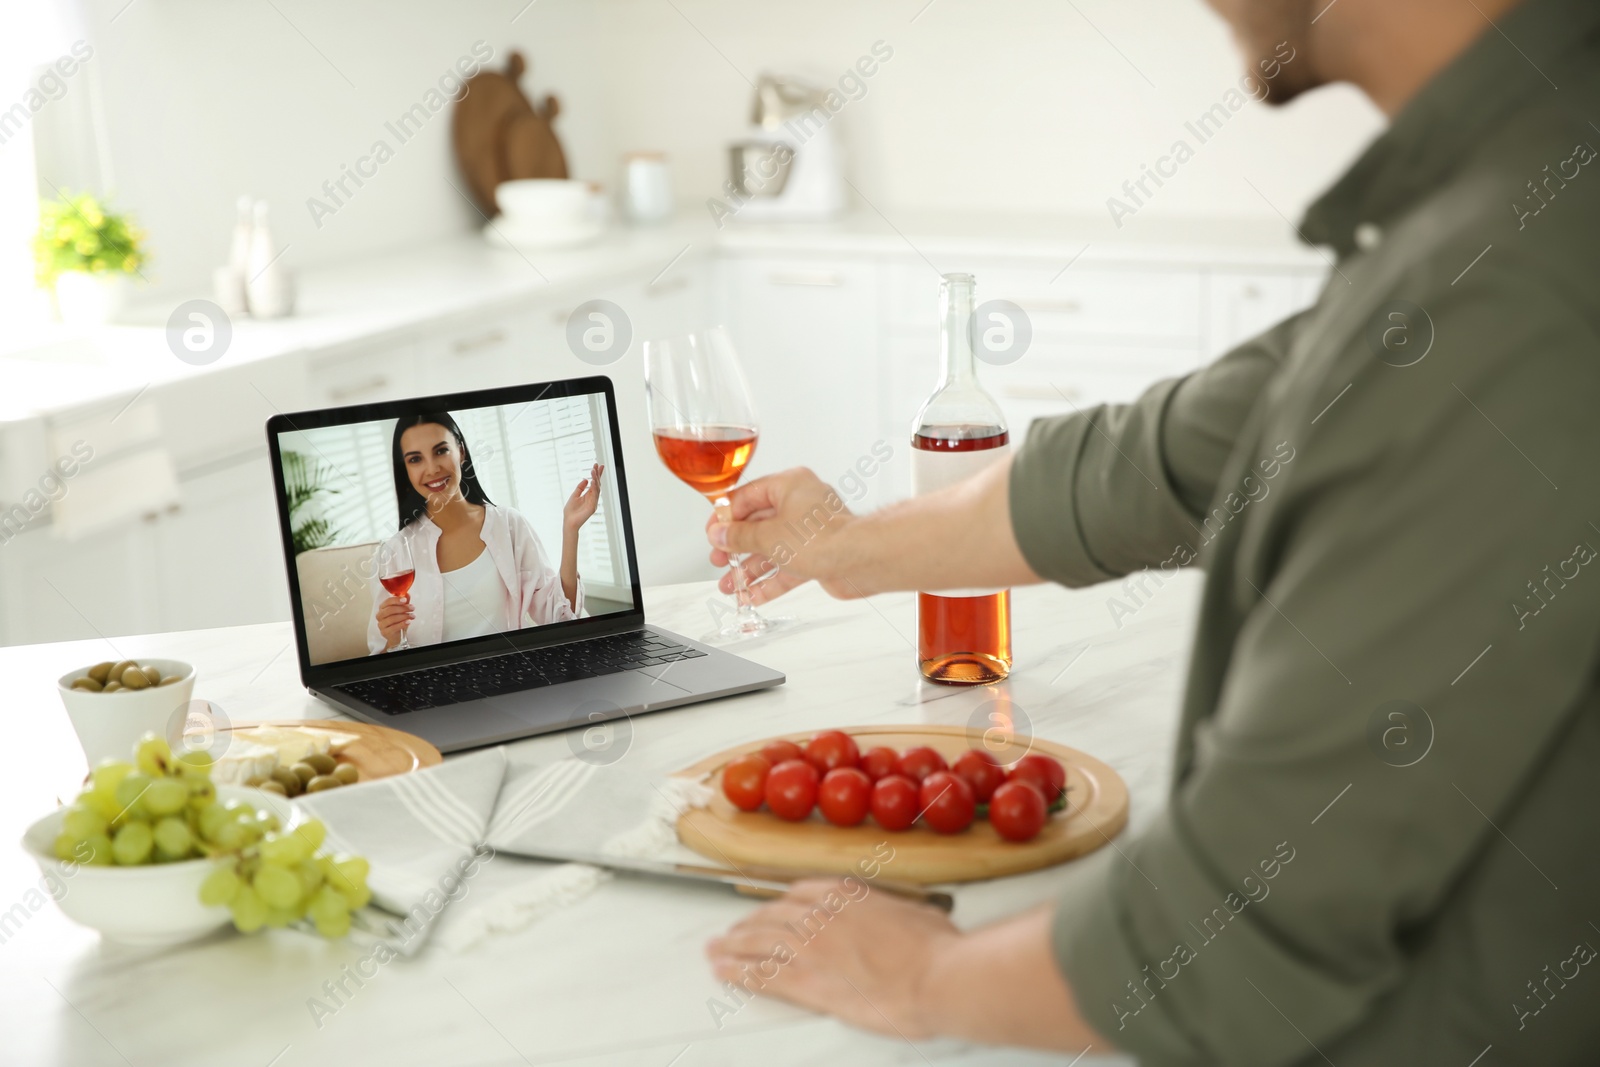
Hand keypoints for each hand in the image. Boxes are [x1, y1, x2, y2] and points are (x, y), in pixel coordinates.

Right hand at [375, 595, 413, 649]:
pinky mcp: (384, 632)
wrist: (397, 636)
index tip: (405, 600)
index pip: (387, 602)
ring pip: (391, 618)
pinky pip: (393, 627)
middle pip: (389, 610)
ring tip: (412, 616)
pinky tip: (408, 622)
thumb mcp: (402, 611)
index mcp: (382, 608)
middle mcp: (380, 615)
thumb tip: (407, 594)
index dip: (396, 600)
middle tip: (412, 608)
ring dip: (404, 616)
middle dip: (402, 608)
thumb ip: (404, 603)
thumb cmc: (398, 621)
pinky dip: (402, 624)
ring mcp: (381, 624)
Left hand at [563, 463, 603, 531]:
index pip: (594, 483)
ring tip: (593, 470)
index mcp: (588, 495)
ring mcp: (593, 502)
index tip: (598, 465)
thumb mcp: (574, 496)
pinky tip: (593, 480)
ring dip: (596, 479)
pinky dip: (594, 487)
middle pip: (597, 484)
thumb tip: (586, 479)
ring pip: (597, 488)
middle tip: (597, 465)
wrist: (569, 522)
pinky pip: (595, 495)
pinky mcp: (593, 507)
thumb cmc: (570, 511)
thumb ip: (580, 488)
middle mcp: (592, 498)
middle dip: (598, 474)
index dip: (597, 474)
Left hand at [705, 878, 959, 1038]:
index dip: (779, 904)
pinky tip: (724, 972)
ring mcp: (810, 947)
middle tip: (732, 931)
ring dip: (732, 945)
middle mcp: (820, 915)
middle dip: (748, 924)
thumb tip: (902, 919)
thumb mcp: (917, 913)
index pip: (798, 893)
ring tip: (715, 949)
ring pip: (758, 942)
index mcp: (846, 895)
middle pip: (771, 915)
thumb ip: (896, 914)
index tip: (770, 910)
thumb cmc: (937, 950)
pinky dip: (738, 972)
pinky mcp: (807, 982)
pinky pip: (762, 974)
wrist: (938, 977)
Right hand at [706, 468, 860, 603]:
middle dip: (737, 548)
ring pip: (772, 549)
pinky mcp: (818, 554)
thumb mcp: (768, 536)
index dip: (726, 517)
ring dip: (750, 569)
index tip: (713, 533)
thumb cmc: (824, 538)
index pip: (747, 496)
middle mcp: (801, 503)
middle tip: (719, 560)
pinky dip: (770, 581)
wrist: (860, 560)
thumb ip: (739, 536)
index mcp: (789, 485)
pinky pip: (787, 567)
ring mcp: (810, 530)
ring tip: (730, 586)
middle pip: (759, 525)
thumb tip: (720, 534)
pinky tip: (752, 595)